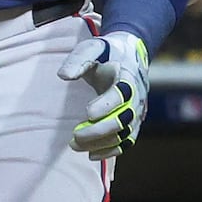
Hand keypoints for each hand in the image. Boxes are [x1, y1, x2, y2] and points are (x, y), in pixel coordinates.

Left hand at [57, 30, 150, 159]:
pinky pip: (126, 142)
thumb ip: (78, 60)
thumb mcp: (91, 47)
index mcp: (127, 75)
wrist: (130, 53)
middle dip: (98, 131)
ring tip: (74, 145)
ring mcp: (137, 111)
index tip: (87, 112)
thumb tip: (63, 75)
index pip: (121, 94)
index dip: (106, 105)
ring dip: (100, 144)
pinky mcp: (134, 122)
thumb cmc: (106, 51)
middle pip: (123, 120)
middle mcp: (137, 96)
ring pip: (124, 135)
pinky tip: (90, 155)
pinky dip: (110, 151)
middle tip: (74, 136)